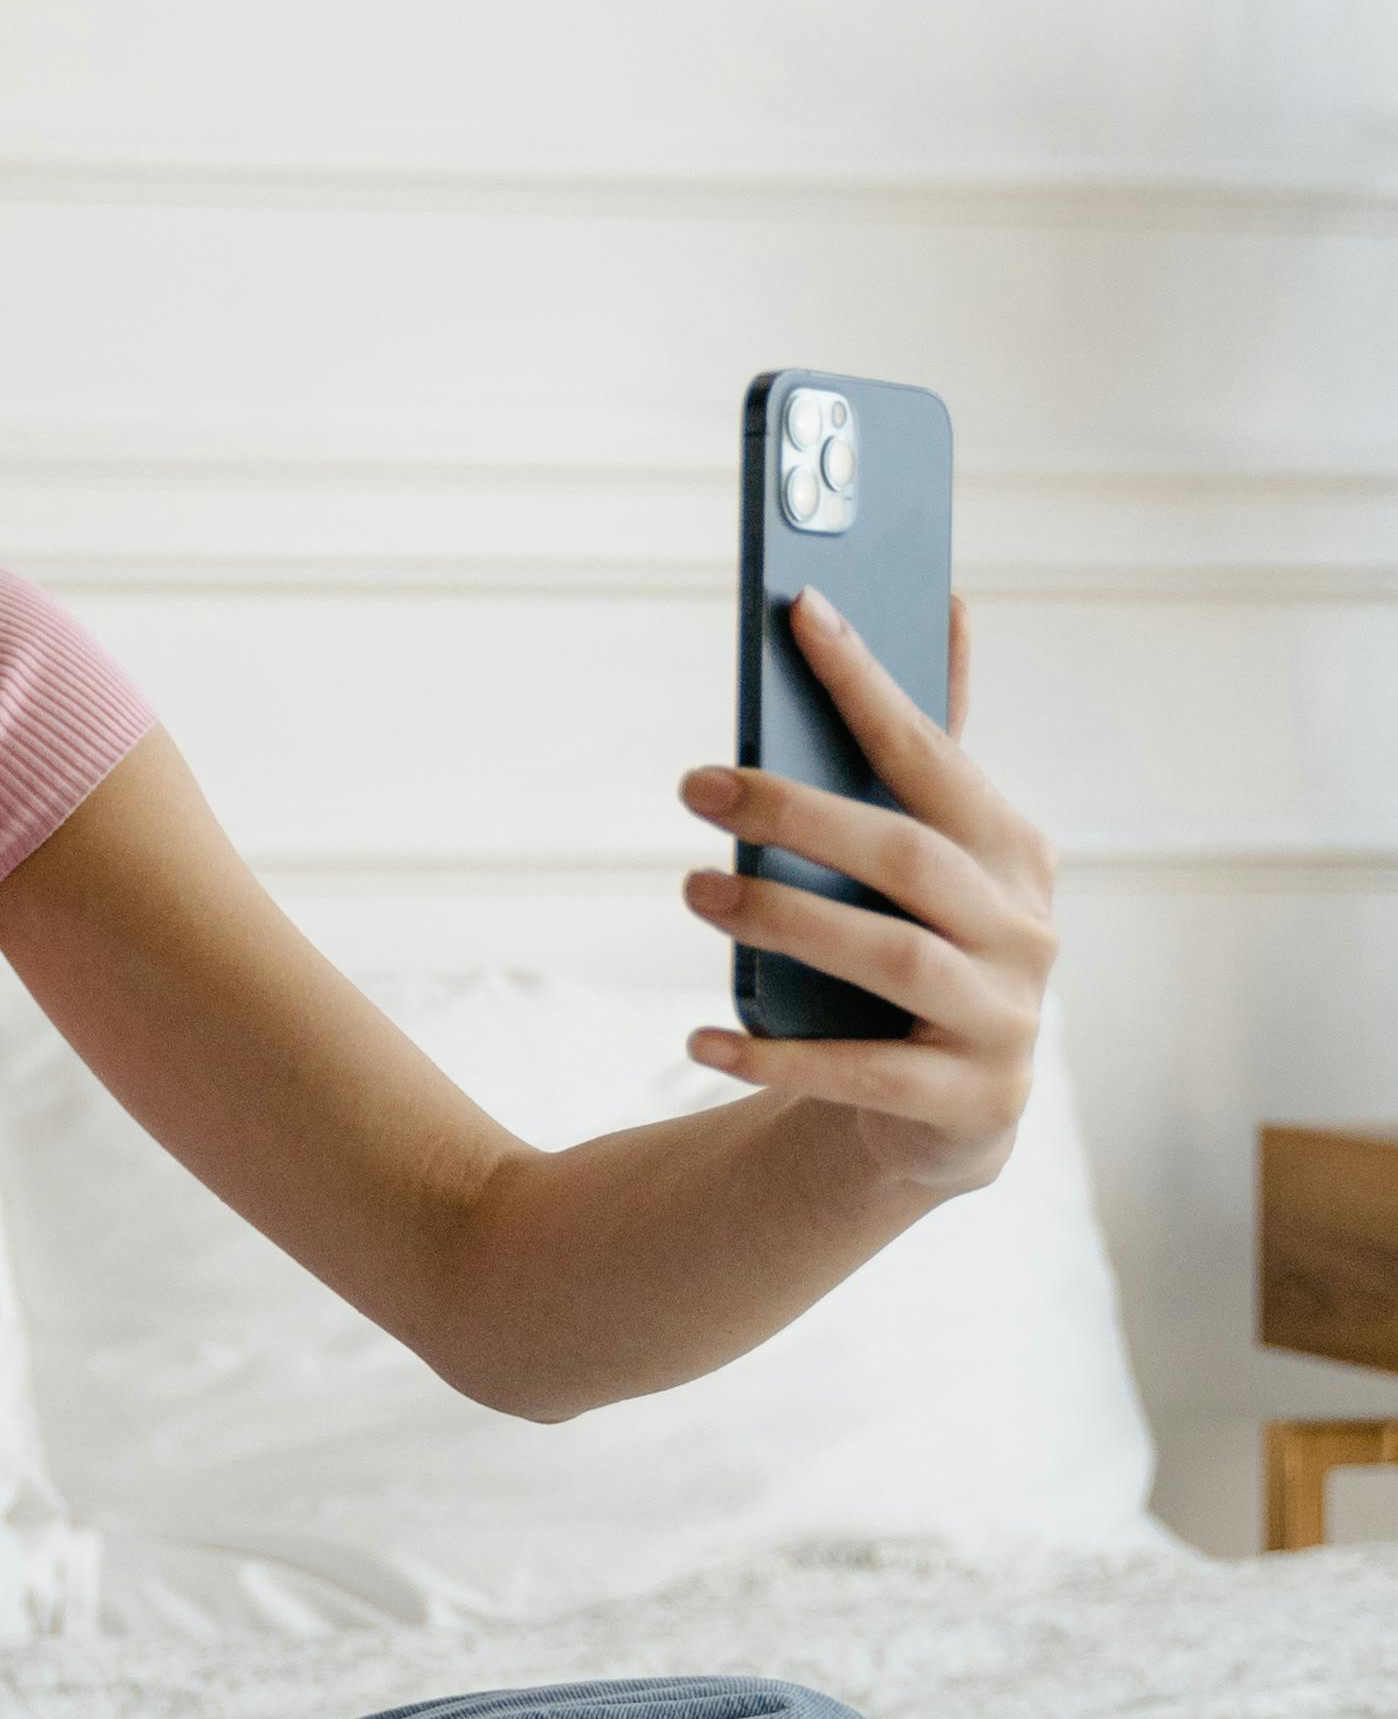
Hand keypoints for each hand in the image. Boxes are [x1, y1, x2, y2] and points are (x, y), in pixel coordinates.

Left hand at [676, 590, 1054, 1187]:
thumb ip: (931, 746)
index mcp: (1013, 850)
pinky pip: (862, 1073)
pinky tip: (700, 1038)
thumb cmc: (920, 948)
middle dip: (797, 813)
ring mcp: (1006, 1019)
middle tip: (695, 784)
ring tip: (693, 888)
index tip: (802, 612)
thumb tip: (954, 604)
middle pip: (907, 857)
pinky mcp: (971, 1101)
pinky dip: (776, 1056)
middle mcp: (1025, 930)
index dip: (869, 684)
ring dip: (784, 919)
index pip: (933, 755)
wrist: (945, 1113)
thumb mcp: (930, 855)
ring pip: (889, 959)